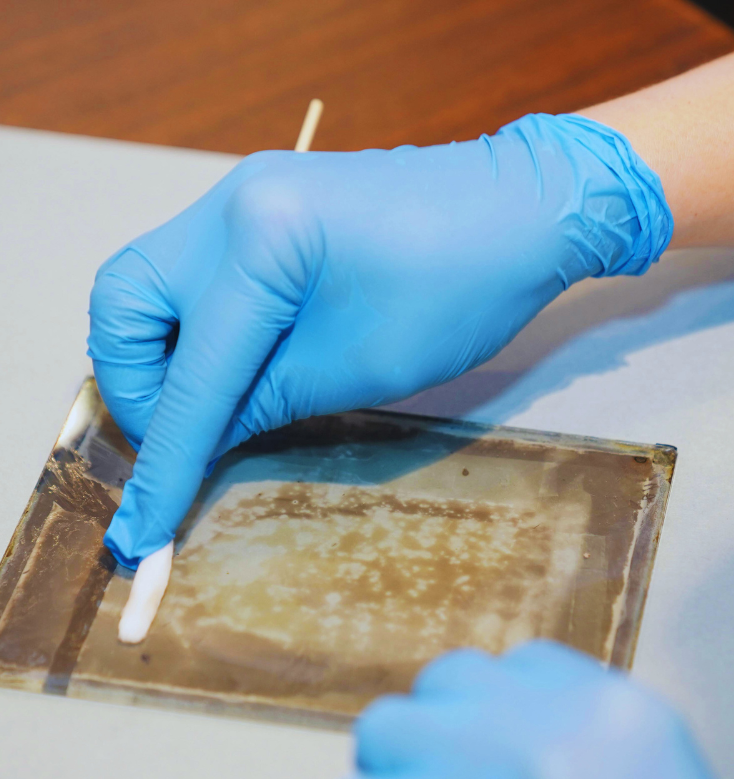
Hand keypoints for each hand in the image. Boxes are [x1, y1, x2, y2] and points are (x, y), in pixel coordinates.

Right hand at [88, 114, 670, 567]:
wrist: (518, 213)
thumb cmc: (460, 292)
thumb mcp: (359, 368)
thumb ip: (264, 406)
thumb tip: (200, 441)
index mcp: (261, 241)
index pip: (195, 376)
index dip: (168, 463)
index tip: (142, 534)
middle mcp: (229, 204)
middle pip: (121, 306)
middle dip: (135, 388)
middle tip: (182, 436)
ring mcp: (239, 196)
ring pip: (142, 286)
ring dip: (157, 358)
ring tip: (210, 405)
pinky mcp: (258, 207)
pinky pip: (189, 275)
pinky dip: (193, 331)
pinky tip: (234, 367)